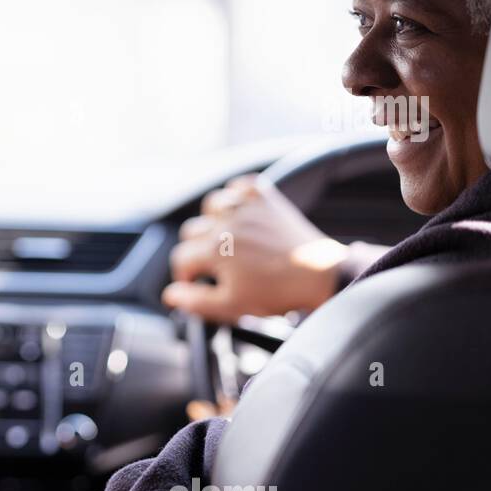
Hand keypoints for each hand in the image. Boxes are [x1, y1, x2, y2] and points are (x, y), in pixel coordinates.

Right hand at [162, 175, 347, 323]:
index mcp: (215, 249)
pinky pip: (240, 185)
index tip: (194, 284)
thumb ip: (195, 302)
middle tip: (212, 267)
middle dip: (195, 251)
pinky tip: (238, 213)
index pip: (181, 259)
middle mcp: (226, 222)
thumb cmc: (276, 292)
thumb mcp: (232, 306)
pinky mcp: (265, 199)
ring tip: (222, 237)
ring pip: (211, 205)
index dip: (184, 276)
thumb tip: (171, 295)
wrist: (319, 275)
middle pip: (191, 231)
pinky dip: (235, 195)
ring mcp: (246, 207)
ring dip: (211, 221)